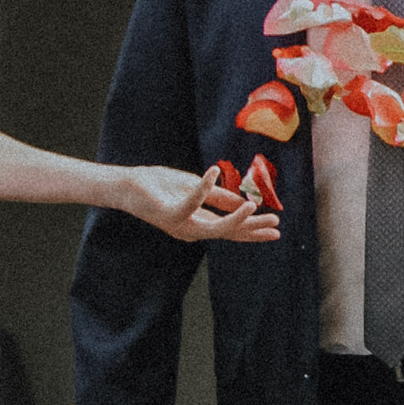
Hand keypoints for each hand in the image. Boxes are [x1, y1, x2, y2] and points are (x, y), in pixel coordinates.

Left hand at [127, 162, 283, 244]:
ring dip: (235, 218)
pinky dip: (203, 187)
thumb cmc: (158, 185)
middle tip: (276, 227)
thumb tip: (242, 199)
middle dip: (253, 230)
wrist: (127, 185)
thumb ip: (216, 195)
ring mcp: (180, 225)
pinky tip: (213, 171)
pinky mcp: (169, 215)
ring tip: (254, 206)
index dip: (253, 229)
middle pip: (228, 233)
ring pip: (214, 227)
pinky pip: (192, 202)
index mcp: (198, 223)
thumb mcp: (194, 187)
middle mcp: (191, 229)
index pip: (231, 229)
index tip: (277, 229)